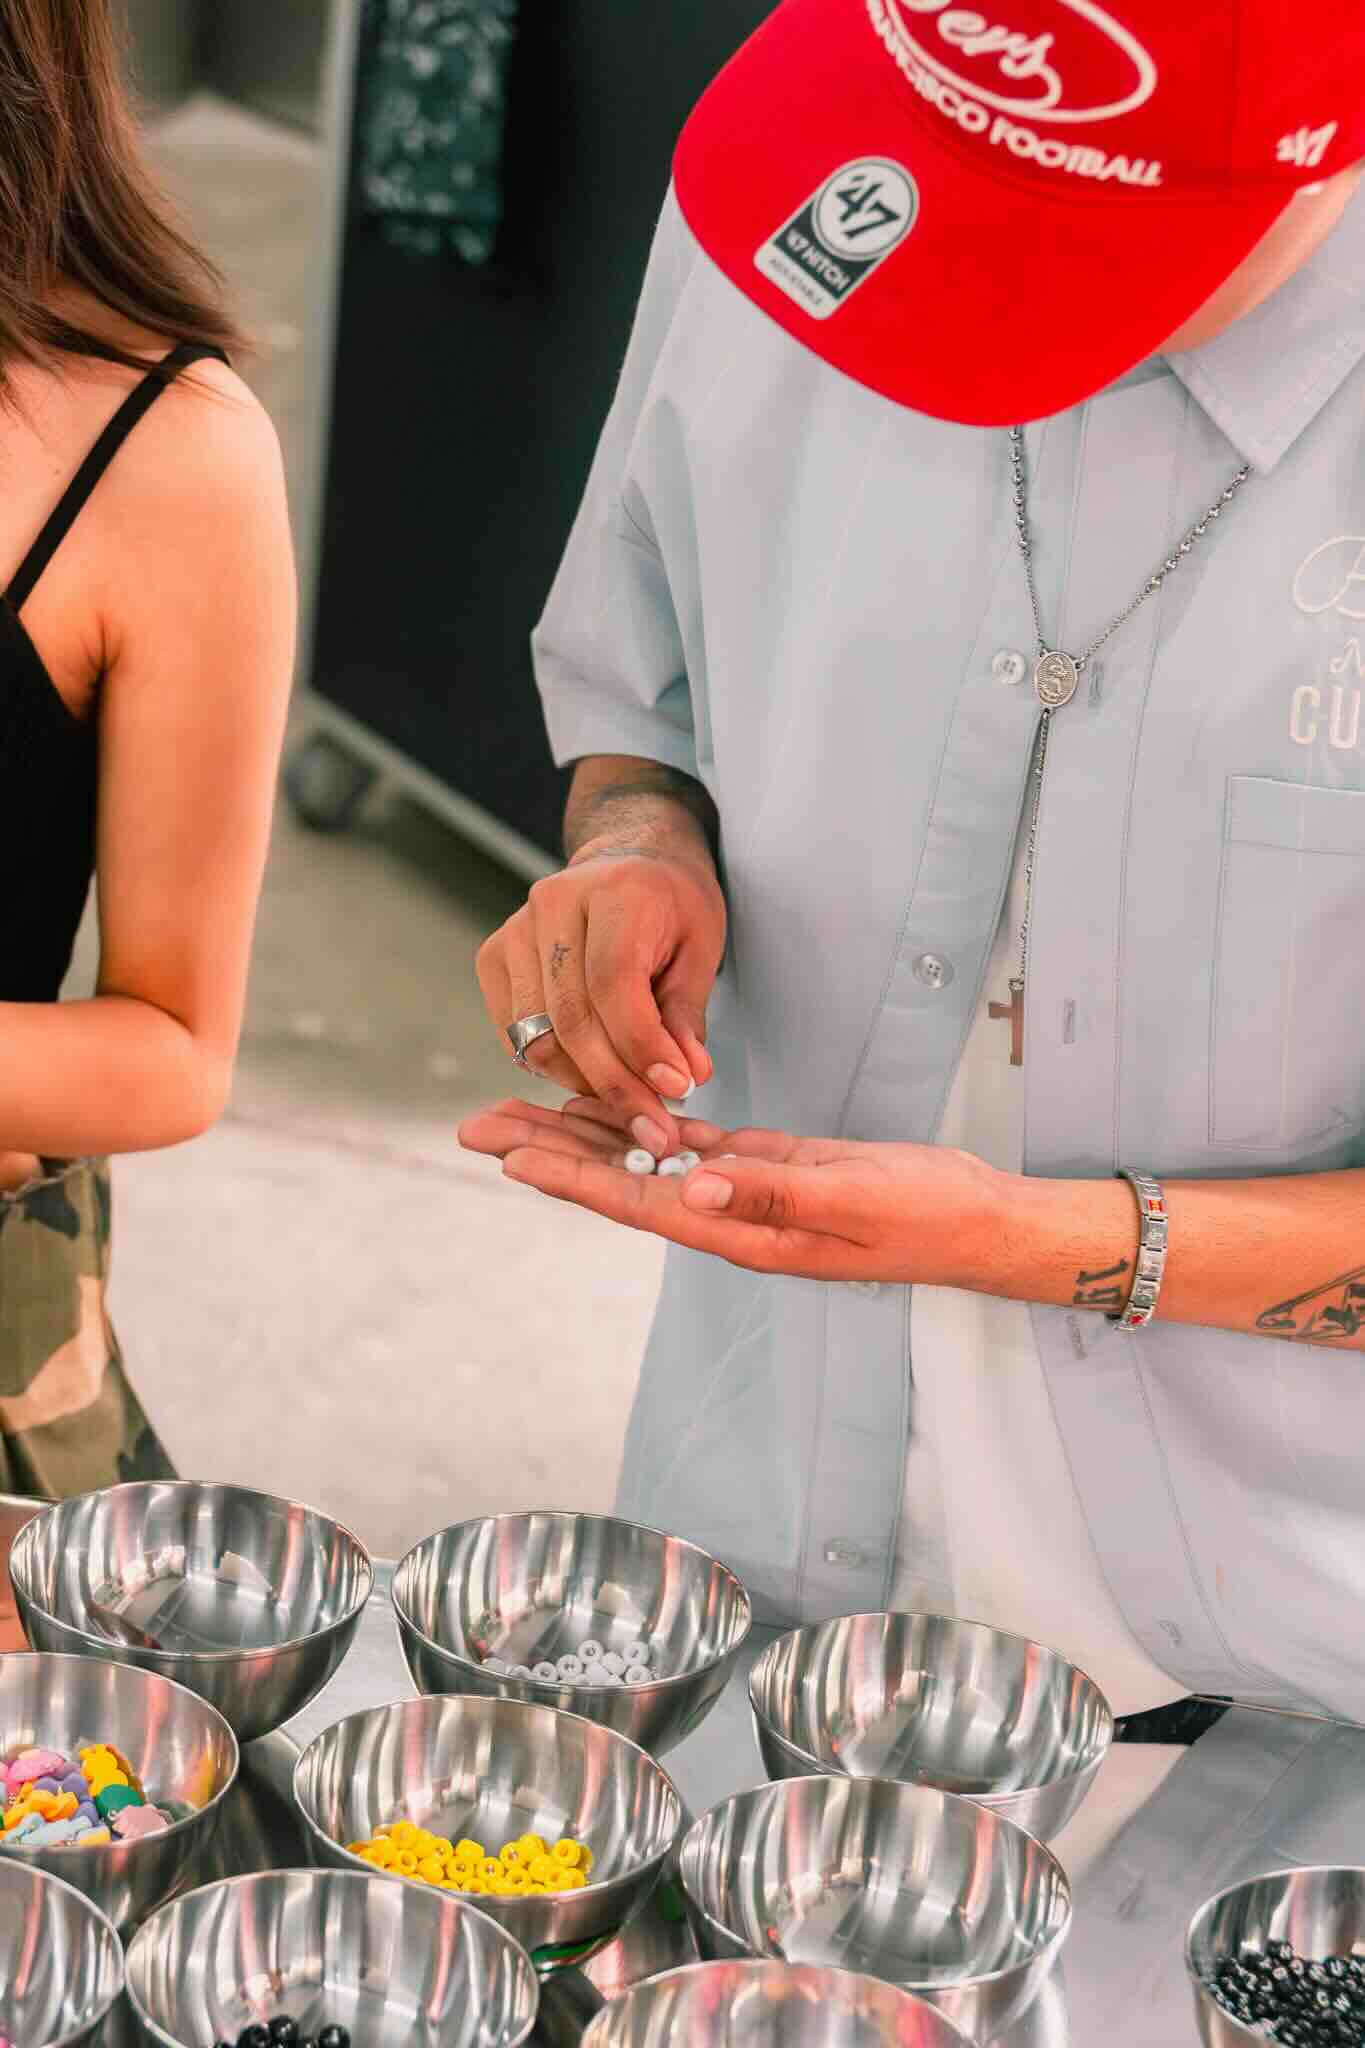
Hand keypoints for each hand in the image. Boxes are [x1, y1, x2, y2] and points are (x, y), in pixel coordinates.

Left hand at [458, 1101, 1012, 1289]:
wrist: (974, 1220)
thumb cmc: (925, 1216)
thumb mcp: (852, 1199)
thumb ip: (774, 1192)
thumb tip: (694, 1187)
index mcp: (742, 1230)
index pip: (638, 1200)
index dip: (572, 1178)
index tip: (509, 1159)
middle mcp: (729, 1215)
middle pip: (620, 1179)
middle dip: (548, 1152)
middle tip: (478, 1125)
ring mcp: (745, 1191)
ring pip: (645, 1157)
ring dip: (583, 1133)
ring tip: (520, 1109)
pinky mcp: (768, 1164)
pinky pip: (691, 1142)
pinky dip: (648, 1119)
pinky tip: (611, 1101)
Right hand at [475, 843, 725, 1156]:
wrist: (629, 861)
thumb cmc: (670, 904)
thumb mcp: (701, 948)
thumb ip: (686, 1014)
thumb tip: (683, 1077)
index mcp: (614, 891)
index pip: (613, 982)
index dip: (641, 1045)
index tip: (673, 1088)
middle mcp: (554, 904)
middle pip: (571, 1016)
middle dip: (614, 1082)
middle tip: (652, 1125)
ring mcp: (515, 930)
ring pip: (537, 1034)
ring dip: (582, 1081)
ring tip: (627, 1102)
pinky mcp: (494, 957)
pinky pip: (516, 1033)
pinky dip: (552, 1065)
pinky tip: (591, 1073)